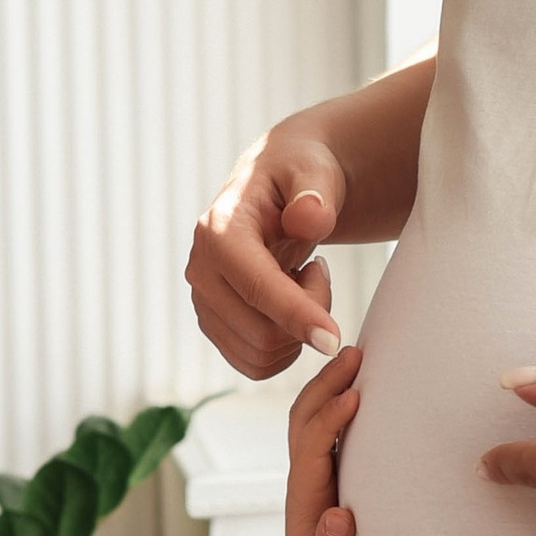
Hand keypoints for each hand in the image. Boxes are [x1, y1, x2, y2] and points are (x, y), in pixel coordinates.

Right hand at [189, 128, 350, 378]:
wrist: (279, 189)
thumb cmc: (299, 176)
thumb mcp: (314, 172)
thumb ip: (315, 193)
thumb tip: (309, 219)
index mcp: (219, 231)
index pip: (256, 286)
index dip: (296, 315)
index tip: (334, 340)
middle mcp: (200, 270)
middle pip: (260, 332)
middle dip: (307, 317)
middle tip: (320, 274)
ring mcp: (203, 300)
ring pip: (259, 354)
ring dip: (297, 332)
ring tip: (303, 283)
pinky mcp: (214, 323)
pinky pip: (255, 363)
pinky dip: (285, 347)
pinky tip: (291, 307)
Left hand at [275, 346, 359, 535]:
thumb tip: (337, 517)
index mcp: (305, 501)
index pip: (312, 447)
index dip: (330, 419)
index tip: (355, 395)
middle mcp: (305, 480)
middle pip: (305, 418)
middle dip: (326, 383)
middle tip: (357, 351)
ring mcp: (314, 475)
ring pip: (312, 417)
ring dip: (330, 384)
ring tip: (359, 354)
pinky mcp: (328, 477)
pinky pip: (328, 430)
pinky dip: (339, 400)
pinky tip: (363, 383)